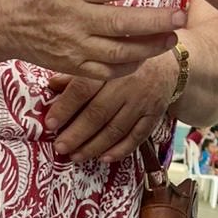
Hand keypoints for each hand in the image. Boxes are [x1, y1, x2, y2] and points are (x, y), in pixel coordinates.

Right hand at [5, 0, 184, 79]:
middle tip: (180, 16)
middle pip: (120, 23)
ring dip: (148, 47)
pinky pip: (105, 71)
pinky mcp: (71, 66)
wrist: (3, 20)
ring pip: (117, 52)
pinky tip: (145, 56)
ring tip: (172, 38)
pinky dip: (128, 67)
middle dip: (154, 22)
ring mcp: (73, 46)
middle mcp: (74, 18)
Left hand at [44, 53, 176, 161]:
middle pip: (98, 113)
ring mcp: (143, 100)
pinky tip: (104, 158)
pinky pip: (137, 136)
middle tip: (60, 147)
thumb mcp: (104, 59)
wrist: (168, 61)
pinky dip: (120, 150)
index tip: (49, 124)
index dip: (65, 108)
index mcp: (110, 67)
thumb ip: (78, 73)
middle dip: (76, 134)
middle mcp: (128, 83)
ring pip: (116, 129)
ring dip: (94, 146)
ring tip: (76, 156)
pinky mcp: (155, 114)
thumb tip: (50, 86)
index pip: (83, 89)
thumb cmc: (127, 60)